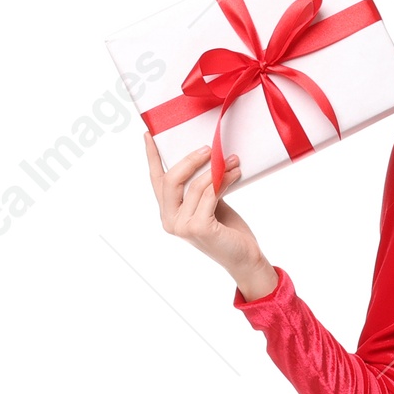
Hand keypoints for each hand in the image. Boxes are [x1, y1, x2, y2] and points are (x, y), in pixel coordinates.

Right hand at [145, 135, 277, 299]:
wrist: (244, 258)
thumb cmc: (227, 230)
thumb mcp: (208, 204)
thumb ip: (199, 187)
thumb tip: (204, 156)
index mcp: (168, 213)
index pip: (157, 181)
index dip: (152, 157)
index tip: (148, 135)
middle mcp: (170, 221)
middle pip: (171, 179)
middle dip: (191, 160)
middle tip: (210, 148)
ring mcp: (182, 226)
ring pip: (195, 186)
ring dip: (216, 169)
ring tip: (233, 160)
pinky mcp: (198, 228)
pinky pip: (209, 194)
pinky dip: (223, 180)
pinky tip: (235, 173)